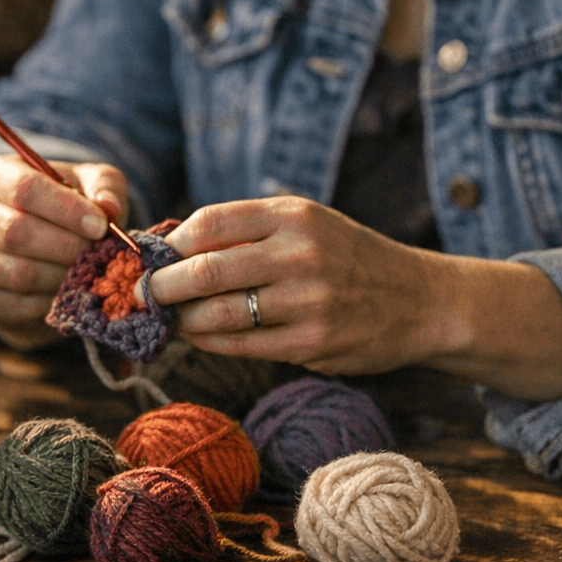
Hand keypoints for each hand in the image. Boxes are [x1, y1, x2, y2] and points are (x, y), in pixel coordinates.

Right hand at [0, 154, 129, 349]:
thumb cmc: (70, 208)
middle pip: (14, 232)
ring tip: (87, 273)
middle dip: (65, 247)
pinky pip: (15, 305)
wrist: (48, 250)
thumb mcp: (92, 185)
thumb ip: (104, 187)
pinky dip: (51, 304)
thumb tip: (107, 208)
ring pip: (16, 272)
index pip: (25, 188)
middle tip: (98, 255)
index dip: (65, 209)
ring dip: (60, 277)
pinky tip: (69, 293)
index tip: (100, 226)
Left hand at [145, 197, 441, 374]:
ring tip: (167, 317)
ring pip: (216, 315)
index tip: (149, 255)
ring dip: (181, 319)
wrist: (421, 301)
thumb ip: (245, 231)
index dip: (169, 242)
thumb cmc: (345, 257)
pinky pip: (240, 346)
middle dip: (161, 285)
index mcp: (292, 216)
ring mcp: (307, 302)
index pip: (209, 222)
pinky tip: (196, 335)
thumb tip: (167, 245)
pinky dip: (207, 341)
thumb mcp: (305, 224)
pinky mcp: (311, 344)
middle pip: (204, 271)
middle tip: (140, 293)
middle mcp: (300, 255)